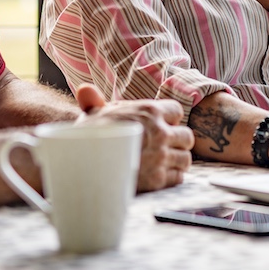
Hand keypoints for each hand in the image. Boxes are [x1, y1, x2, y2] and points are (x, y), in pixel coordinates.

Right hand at [75, 84, 194, 191]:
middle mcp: (159, 132)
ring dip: (176, 161)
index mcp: (149, 111)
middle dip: (177, 142)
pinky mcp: (158, 179)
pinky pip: (178, 177)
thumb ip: (96, 101)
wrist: (81, 165)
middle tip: (164, 147)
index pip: (177, 111)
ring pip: (185, 158)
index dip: (169, 120)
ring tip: (162, 162)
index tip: (160, 126)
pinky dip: (170, 177)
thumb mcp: (93, 114)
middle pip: (187, 136)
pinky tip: (157, 174)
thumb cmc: (87, 137)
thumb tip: (85, 89)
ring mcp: (160, 156)